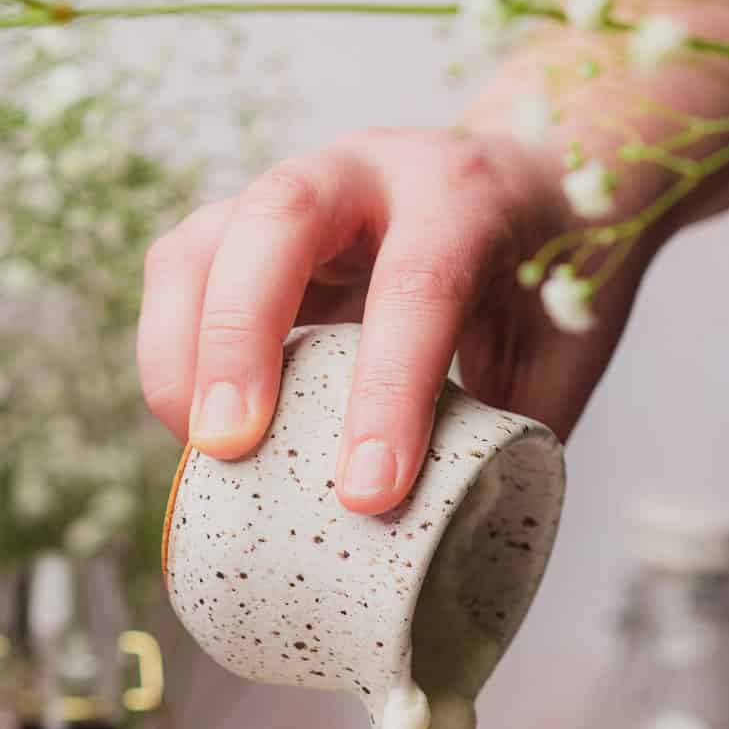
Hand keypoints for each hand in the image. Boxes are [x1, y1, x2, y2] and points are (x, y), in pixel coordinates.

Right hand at [138, 127, 615, 514]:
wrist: (533, 191)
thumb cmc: (543, 290)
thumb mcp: (558, 358)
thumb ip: (508, 438)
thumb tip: (448, 557)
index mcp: (466, 197)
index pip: (419, 282)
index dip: (389, 393)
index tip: (368, 495)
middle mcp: (371, 171)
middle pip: (282, 217)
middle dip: (243, 336)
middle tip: (230, 448)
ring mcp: (294, 190)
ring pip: (205, 240)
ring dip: (185, 350)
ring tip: (200, 451)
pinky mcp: (241, 226)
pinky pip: (179, 272)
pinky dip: (171, 351)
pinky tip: (191, 424)